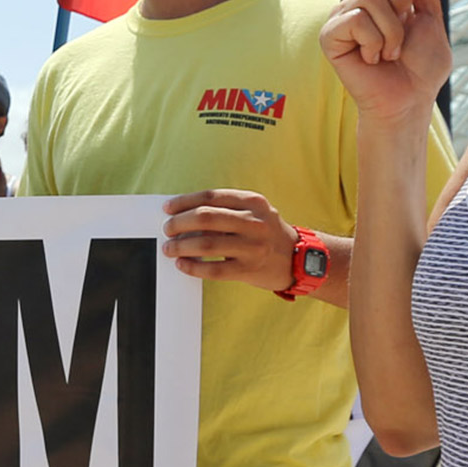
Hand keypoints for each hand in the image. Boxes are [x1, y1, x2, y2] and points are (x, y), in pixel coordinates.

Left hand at [163, 190, 296, 290]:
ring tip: (170, 248)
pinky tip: (183, 265)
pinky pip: (214, 269)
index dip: (185, 202)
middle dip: (180, 223)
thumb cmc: (267, 233)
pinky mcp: (249, 269)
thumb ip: (227, 209)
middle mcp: (254, 222)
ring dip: (182, 246)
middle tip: (168, 229)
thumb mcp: (256, 212)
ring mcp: (253, 246)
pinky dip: (193, 267)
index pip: (211, 196)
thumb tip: (184, 213)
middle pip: (206, 218)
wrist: (300, 259)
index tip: (168, 208)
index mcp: (253, 202)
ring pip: (207, 243)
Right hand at [321, 0, 452, 123]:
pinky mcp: (330, 34)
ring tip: (391, 51)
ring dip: (393, 30)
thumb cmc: (420, 65)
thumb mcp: (430, 13)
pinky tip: (374, 58)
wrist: (409, 101)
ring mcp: (341, 12)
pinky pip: (357, 19)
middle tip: (405, 21)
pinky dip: (377, 43)